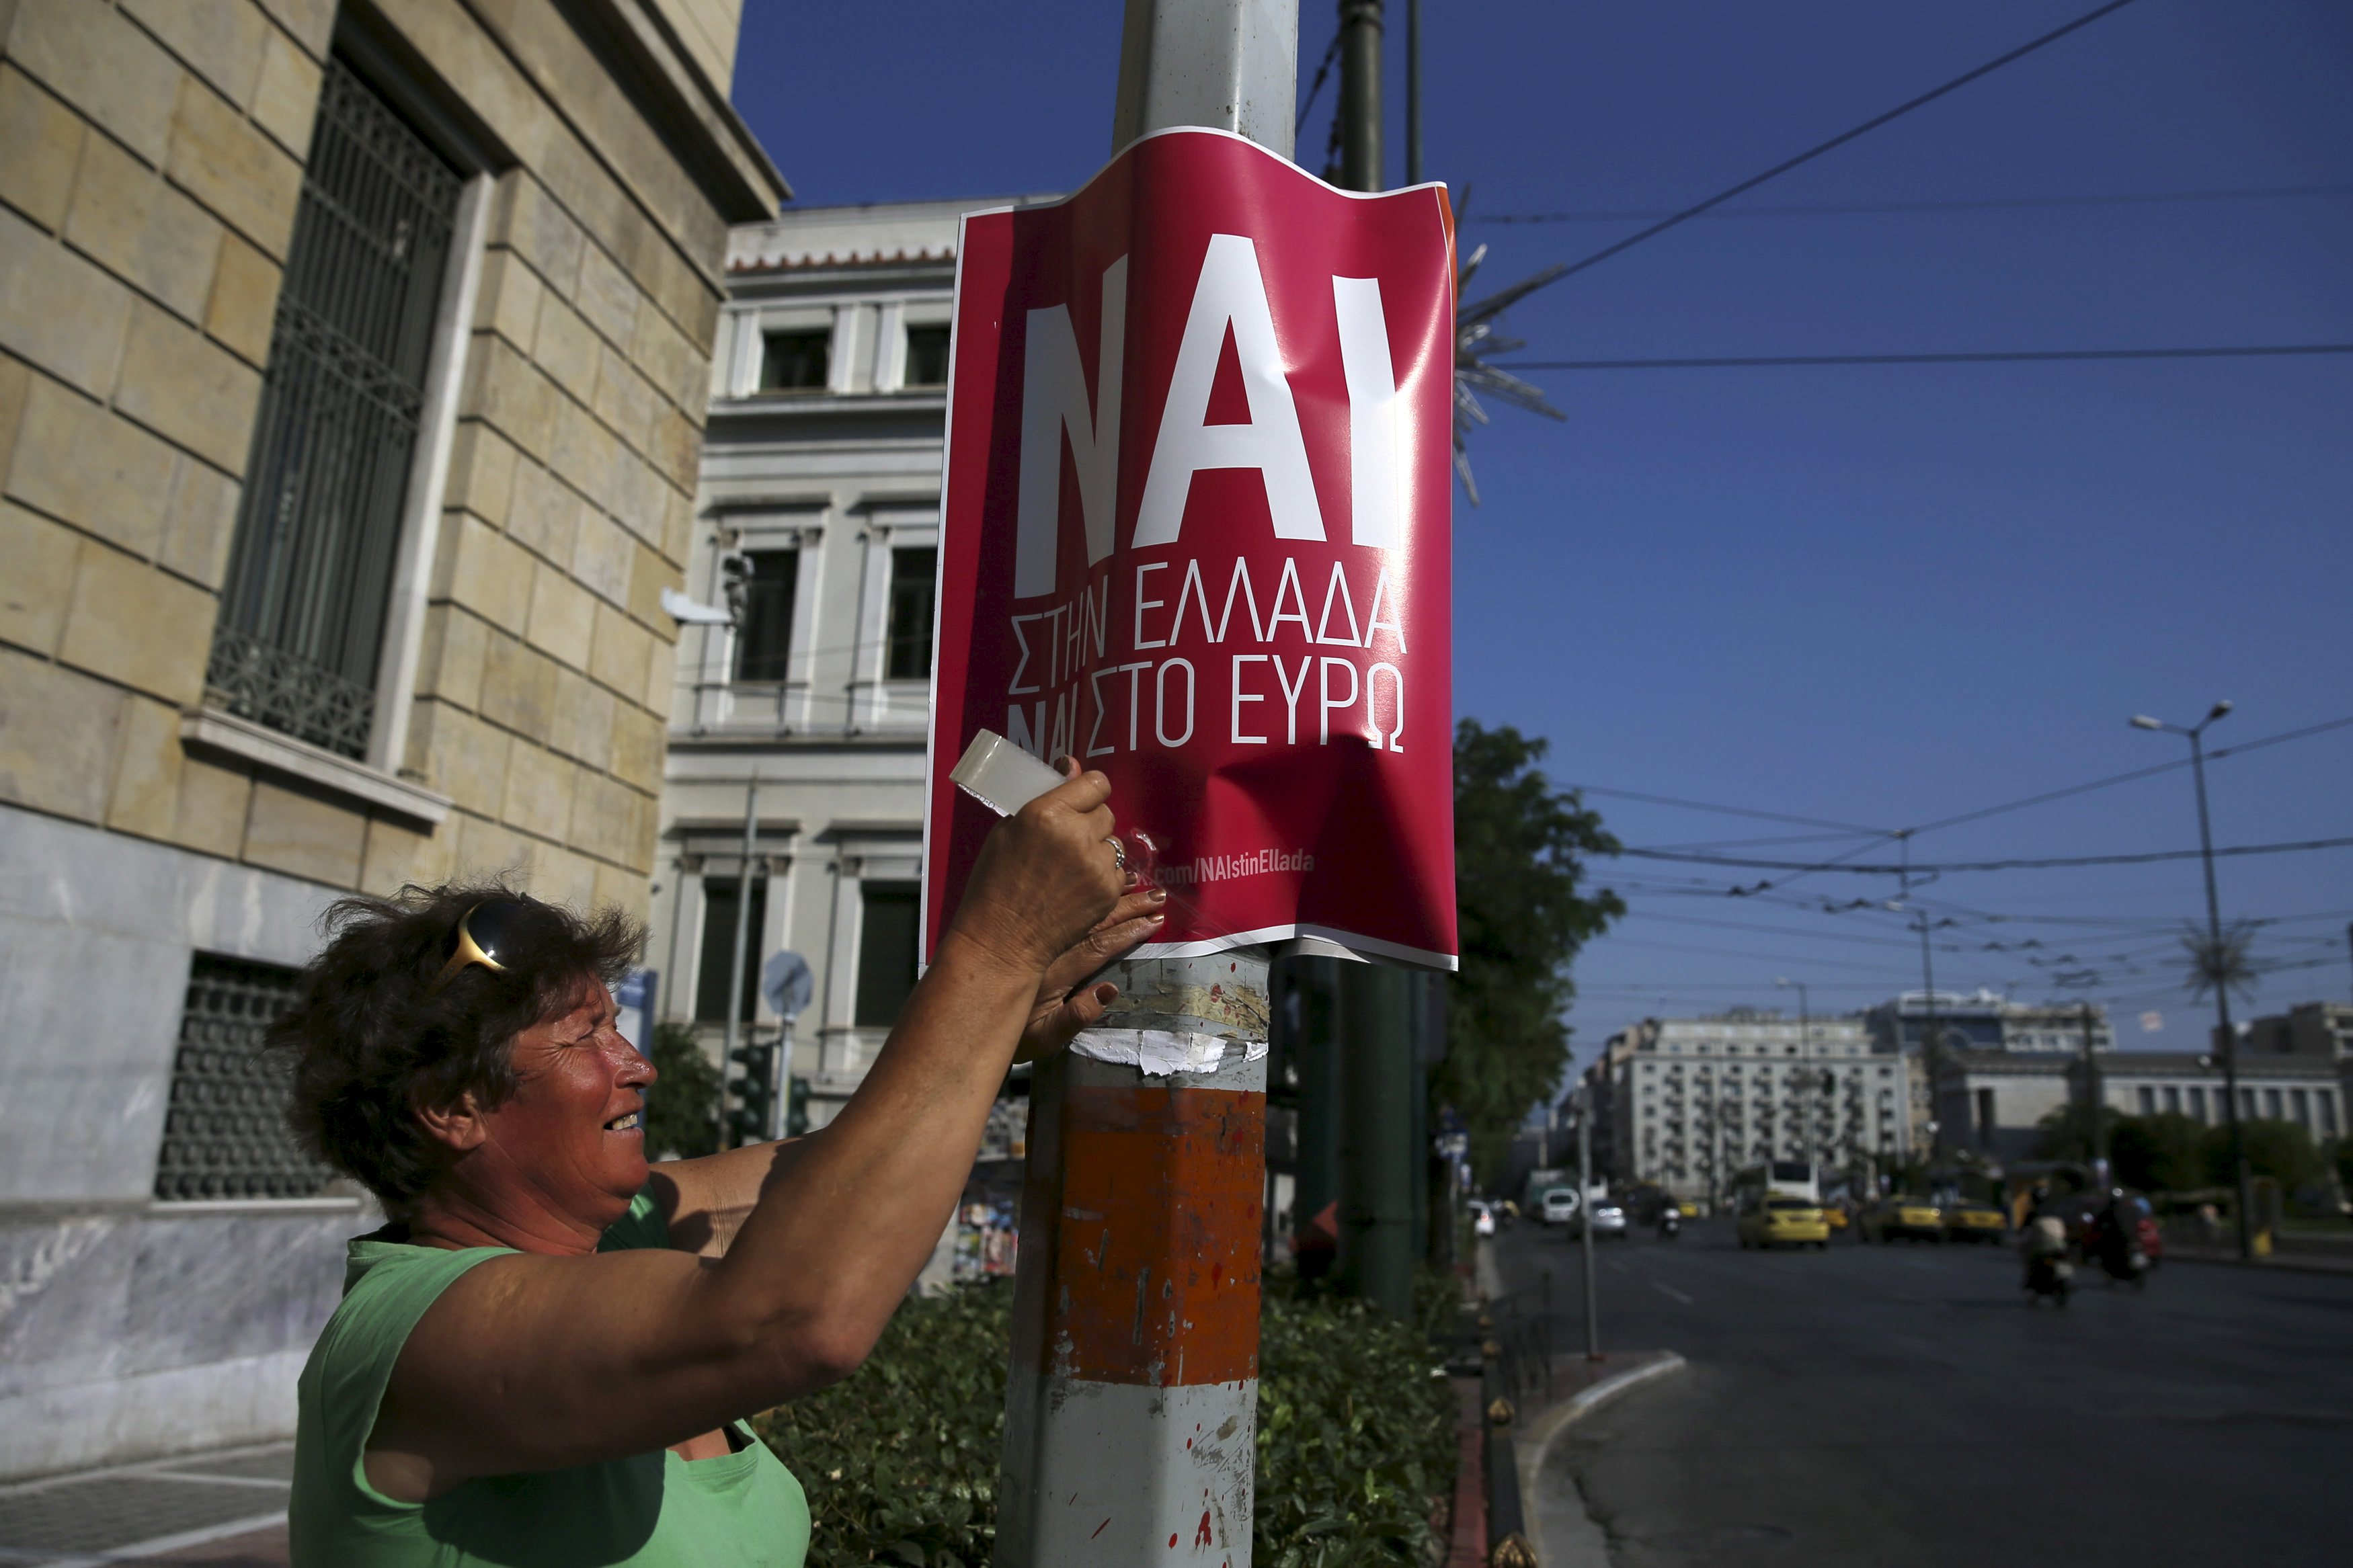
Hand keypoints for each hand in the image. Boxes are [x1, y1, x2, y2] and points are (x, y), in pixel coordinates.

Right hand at [946, 758, 1125, 976]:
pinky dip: (1102, 875)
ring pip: (1113, 843)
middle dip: (1091, 822)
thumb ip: (1045, 797)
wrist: (1003, 938)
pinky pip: (1116, 870)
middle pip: (1106, 812)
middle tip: (1068, 839)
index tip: (1082, 799)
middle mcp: (1076, 834)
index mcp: (1047, 812)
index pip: (1096, 784)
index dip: (1090, 791)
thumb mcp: (1008, 830)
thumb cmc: (995, 881)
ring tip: (1070, 867)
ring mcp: (1095, 864)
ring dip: (1097, 850)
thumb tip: (1071, 766)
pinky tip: (1077, 886)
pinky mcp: (1107, 890)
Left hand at [1014, 887, 1168, 1062]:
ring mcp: (1036, 936)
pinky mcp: (1025, 928)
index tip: (1155, 921)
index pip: (1099, 947)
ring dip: (1107, 894)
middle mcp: (1047, 947)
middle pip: (1094, 920)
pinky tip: (1095, 885)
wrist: (967, 1017)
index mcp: (1054, 973)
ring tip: (1136, 880)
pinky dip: (1081, 895)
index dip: (1129, 933)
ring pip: (1077, 909)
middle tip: (1159, 896)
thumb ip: (1076, 1017)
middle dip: (1129, 907)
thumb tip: (1110, 990)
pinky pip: (1057, 905)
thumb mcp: (1044, 1039)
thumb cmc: (1012, 1037)